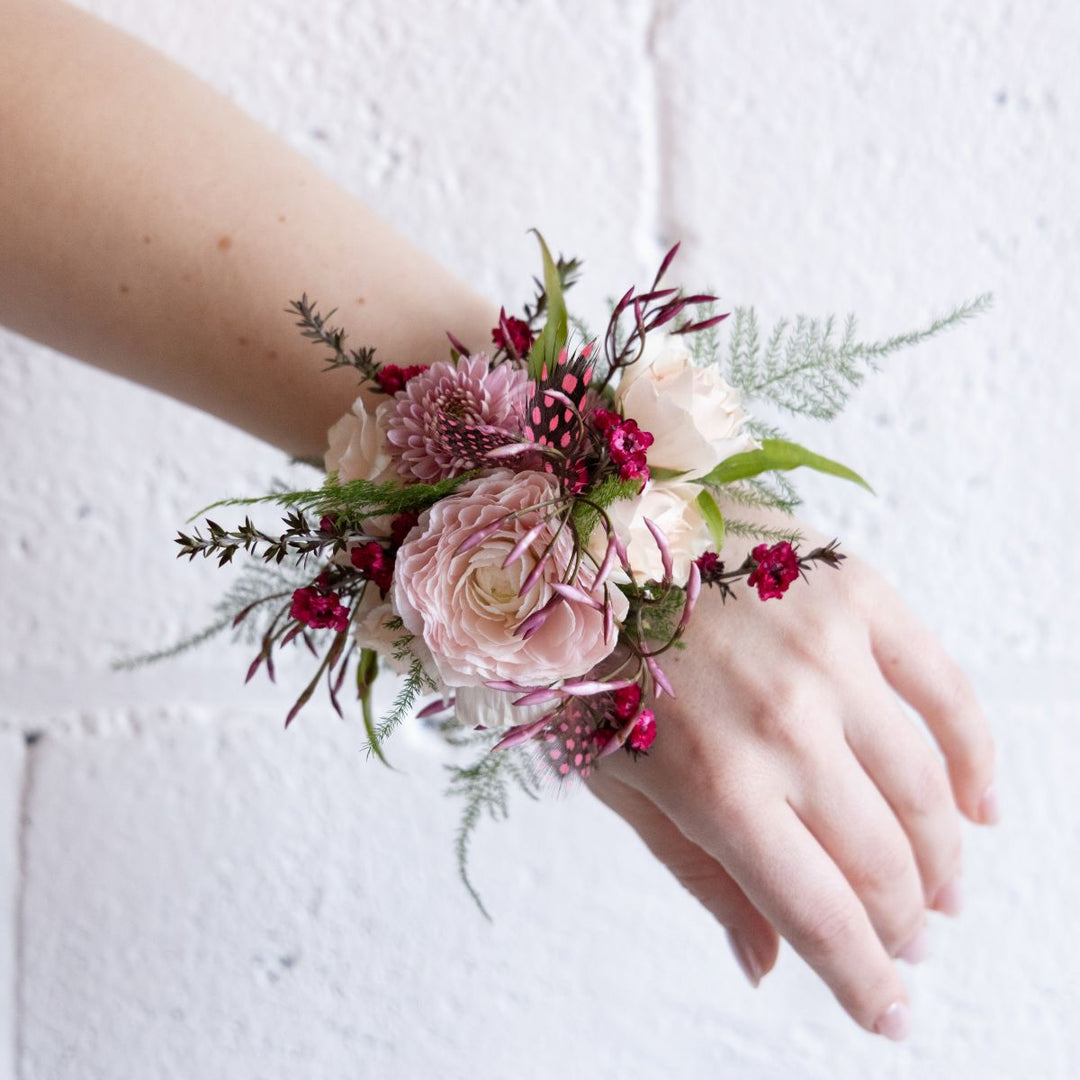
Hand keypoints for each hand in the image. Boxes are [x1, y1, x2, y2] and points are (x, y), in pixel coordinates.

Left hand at [587, 516, 996, 1039]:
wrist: (584, 525)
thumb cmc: (588, 656)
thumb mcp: (617, 776)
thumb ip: (699, 873)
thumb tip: (766, 965)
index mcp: (713, 781)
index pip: (819, 913)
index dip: (863, 981)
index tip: (889, 1013)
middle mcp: (782, 724)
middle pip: (882, 861)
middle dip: (901, 924)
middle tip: (904, 943)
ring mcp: (827, 654)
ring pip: (924, 790)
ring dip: (942, 859)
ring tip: (939, 891)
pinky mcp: (853, 591)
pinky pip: (944, 688)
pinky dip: (975, 757)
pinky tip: (979, 803)